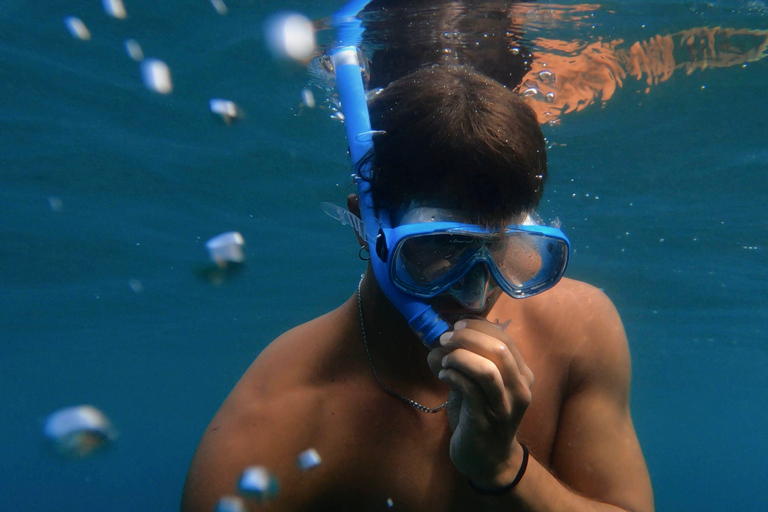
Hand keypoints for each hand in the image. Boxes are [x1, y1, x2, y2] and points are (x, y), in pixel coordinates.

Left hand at [427, 319, 532, 487]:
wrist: (488, 460)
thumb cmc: (482, 417)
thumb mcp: (475, 385)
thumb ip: (462, 363)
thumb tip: (437, 344)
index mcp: (522, 374)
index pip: (504, 338)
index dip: (477, 327)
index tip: (456, 326)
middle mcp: (520, 388)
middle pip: (498, 349)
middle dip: (467, 338)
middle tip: (445, 340)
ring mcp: (505, 406)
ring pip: (487, 369)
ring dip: (459, 357)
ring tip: (445, 362)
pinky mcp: (486, 420)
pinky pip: (470, 389)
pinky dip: (453, 376)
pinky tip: (444, 376)